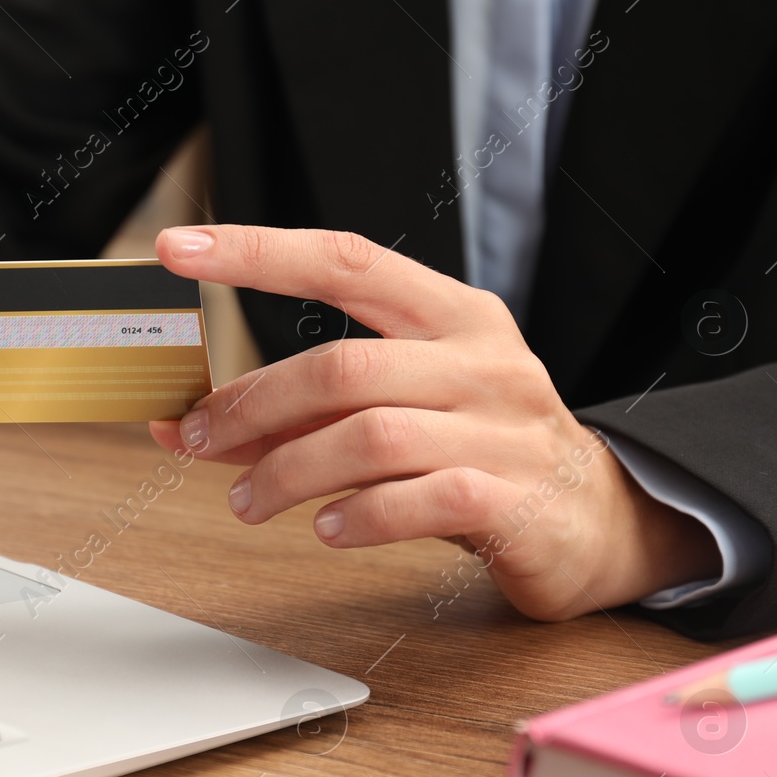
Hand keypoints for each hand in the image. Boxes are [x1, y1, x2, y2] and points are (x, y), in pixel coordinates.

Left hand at [148, 225, 719, 620]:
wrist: (597, 521)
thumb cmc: (478, 453)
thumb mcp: (396, 413)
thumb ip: (302, 414)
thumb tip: (188, 425)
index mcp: (450, 316)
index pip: (346, 260)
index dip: (258, 251)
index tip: (179, 247)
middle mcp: (482, 361)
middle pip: (344, 367)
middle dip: (254, 407)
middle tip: (197, 442)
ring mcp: (504, 430)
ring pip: (372, 437)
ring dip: (288, 472)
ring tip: (248, 502)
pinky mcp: (515, 500)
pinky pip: (420, 501)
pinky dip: (358, 516)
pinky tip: (326, 528)